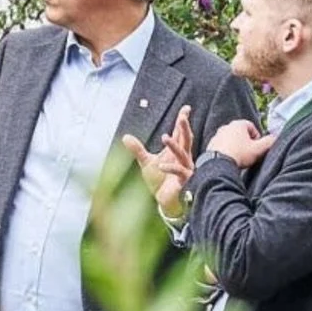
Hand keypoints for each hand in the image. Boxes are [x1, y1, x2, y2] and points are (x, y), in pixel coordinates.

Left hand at [121, 105, 194, 219]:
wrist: (165, 202)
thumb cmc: (160, 181)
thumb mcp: (146, 162)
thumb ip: (138, 149)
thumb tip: (125, 136)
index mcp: (176, 152)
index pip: (180, 133)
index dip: (183, 121)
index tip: (186, 108)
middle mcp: (184, 158)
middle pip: (186, 139)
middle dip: (184, 128)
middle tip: (183, 116)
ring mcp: (186, 169)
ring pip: (183, 154)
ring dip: (174, 146)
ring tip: (164, 137)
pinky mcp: (185, 181)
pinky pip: (179, 172)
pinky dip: (170, 168)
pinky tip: (161, 166)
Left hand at [206, 118, 274, 168]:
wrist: (219, 164)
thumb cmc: (239, 154)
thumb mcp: (259, 149)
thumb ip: (269, 141)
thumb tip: (275, 138)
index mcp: (238, 124)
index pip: (251, 126)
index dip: (257, 137)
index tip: (257, 147)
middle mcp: (225, 127)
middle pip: (240, 133)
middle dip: (246, 142)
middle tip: (249, 153)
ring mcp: (217, 135)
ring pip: (231, 139)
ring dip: (236, 146)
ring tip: (240, 157)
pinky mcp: (210, 144)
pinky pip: (222, 146)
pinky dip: (227, 151)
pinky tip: (230, 159)